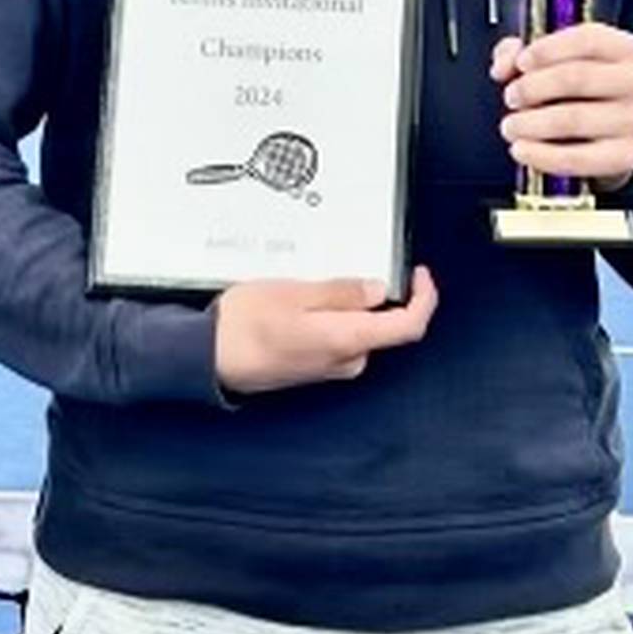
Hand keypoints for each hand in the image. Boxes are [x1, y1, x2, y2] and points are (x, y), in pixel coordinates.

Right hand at [214, 266, 437, 396]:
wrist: (208, 359)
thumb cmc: (243, 327)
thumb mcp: (293, 292)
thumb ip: (341, 292)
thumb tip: (377, 290)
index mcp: (346, 339)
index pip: (408, 327)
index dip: (424, 299)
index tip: (419, 275)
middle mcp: (345, 360)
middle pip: (383, 326)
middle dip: (375, 295)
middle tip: (352, 265)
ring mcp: (329, 367)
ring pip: (358, 331)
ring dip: (348, 306)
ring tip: (313, 283)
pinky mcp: (314, 367)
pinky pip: (339, 339)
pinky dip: (333, 318)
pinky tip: (303, 303)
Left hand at [492, 22, 632, 190]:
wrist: (612, 131)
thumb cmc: (576, 86)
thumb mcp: (551, 59)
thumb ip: (518, 53)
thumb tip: (503, 67)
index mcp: (623, 48)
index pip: (587, 39)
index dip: (547, 50)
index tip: (521, 63)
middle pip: (577, 78)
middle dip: (533, 88)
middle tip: (510, 97)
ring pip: (574, 119)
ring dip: (531, 123)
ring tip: (510, 126)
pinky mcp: (625, 156)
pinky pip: (578, 158)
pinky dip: (542, 155)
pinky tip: (520, 149)